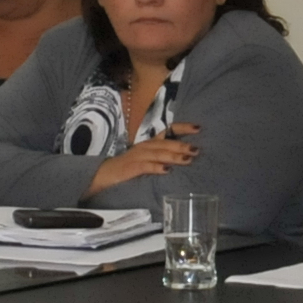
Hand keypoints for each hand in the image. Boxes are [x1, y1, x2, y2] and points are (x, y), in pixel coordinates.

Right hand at [84, 127, 199, 194]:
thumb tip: (185, 158)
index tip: (198, 128)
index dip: (183, 128)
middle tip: (196, 149)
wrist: (104, 175)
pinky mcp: (131, 167)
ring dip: (173, 156)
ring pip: (158, 153)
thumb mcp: (147, 160)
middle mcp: (145, 146)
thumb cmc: (128, 168)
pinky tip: (167, 170)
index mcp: (150, 143)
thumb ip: (163, 157)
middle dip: (182, 145)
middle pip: (165, 143)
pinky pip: (145, 166)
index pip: (168, 132)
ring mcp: (137, 156)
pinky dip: (156, 167)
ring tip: (187, 159)